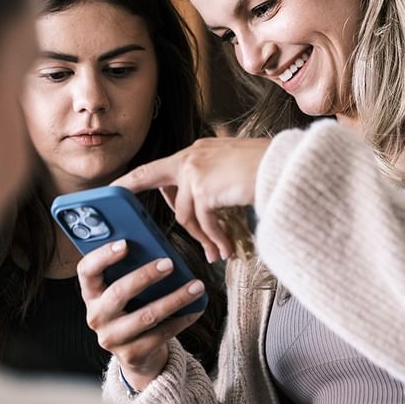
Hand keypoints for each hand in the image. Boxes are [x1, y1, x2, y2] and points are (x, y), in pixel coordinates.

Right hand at [77, 239, 204, 390]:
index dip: (103, 255)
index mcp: (92, 293)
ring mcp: (112, 338)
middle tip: (169, 263)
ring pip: (146, 316)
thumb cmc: (132, 307)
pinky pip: (161, 334)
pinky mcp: (132, 355)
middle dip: (146, 276)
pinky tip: (196, 307)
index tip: (125, 243)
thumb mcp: (124, 289)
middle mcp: (96, 316)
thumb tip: (157, 248)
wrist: (136, 352)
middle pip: (118, 293)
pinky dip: (182, 319)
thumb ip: (131, 270)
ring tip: (196, 286)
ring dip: (175, 299)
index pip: (86, 270)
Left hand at [113, 137, 269, 262]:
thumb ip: (214, 181)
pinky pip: (203, 222)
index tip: (117, 187)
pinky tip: (226, 250)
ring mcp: (195, 171)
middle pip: (150, 175)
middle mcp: (192, 156)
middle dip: (130, 190)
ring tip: (218, 252)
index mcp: (198, 151)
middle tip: (119, 209)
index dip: (137, 177)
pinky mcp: (204, 189)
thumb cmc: (270, 169)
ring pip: (185, 214)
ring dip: (202, 237)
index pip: (161, 166)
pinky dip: (215, 239)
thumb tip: (203, 206)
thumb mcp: (234, 169)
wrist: (287, 167)